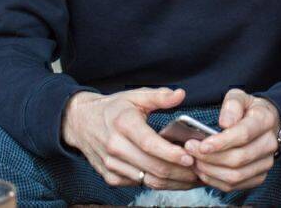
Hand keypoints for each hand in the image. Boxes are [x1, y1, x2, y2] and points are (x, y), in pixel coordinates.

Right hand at [62, 88, 199, 189]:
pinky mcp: (111, 177)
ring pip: (148, 181)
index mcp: (123, 124)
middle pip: (153, 167)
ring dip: (174, 182)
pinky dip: (159, 184)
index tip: (190, 157)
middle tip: (200, 170)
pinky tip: (174, 179)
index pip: (150, 144)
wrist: (80, 123)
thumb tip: (180, 94)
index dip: (171, 154)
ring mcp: (112, 164)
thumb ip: (159, 96)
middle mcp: (115, 147)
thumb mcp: (134, 96)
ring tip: (193, 178)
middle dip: (181, 172)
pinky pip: (139, 185)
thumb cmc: (112, 109)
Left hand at [183, 89, 279, 191]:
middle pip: (238, 159)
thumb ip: (232, 105)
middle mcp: (269, 144)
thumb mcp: (239, 97)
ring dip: (211, 171)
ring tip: (194, 161)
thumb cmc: (247, 109)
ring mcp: (265, 163)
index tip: (201, 145)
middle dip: (210, 157)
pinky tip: (203, 171)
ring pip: (236, 176)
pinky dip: (215, 181)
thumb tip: (225, 123)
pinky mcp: (258, 177)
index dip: (221, 142)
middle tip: (190, 150)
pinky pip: (235, 186)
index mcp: (265, 120)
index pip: (244, 134)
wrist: (265, 124)